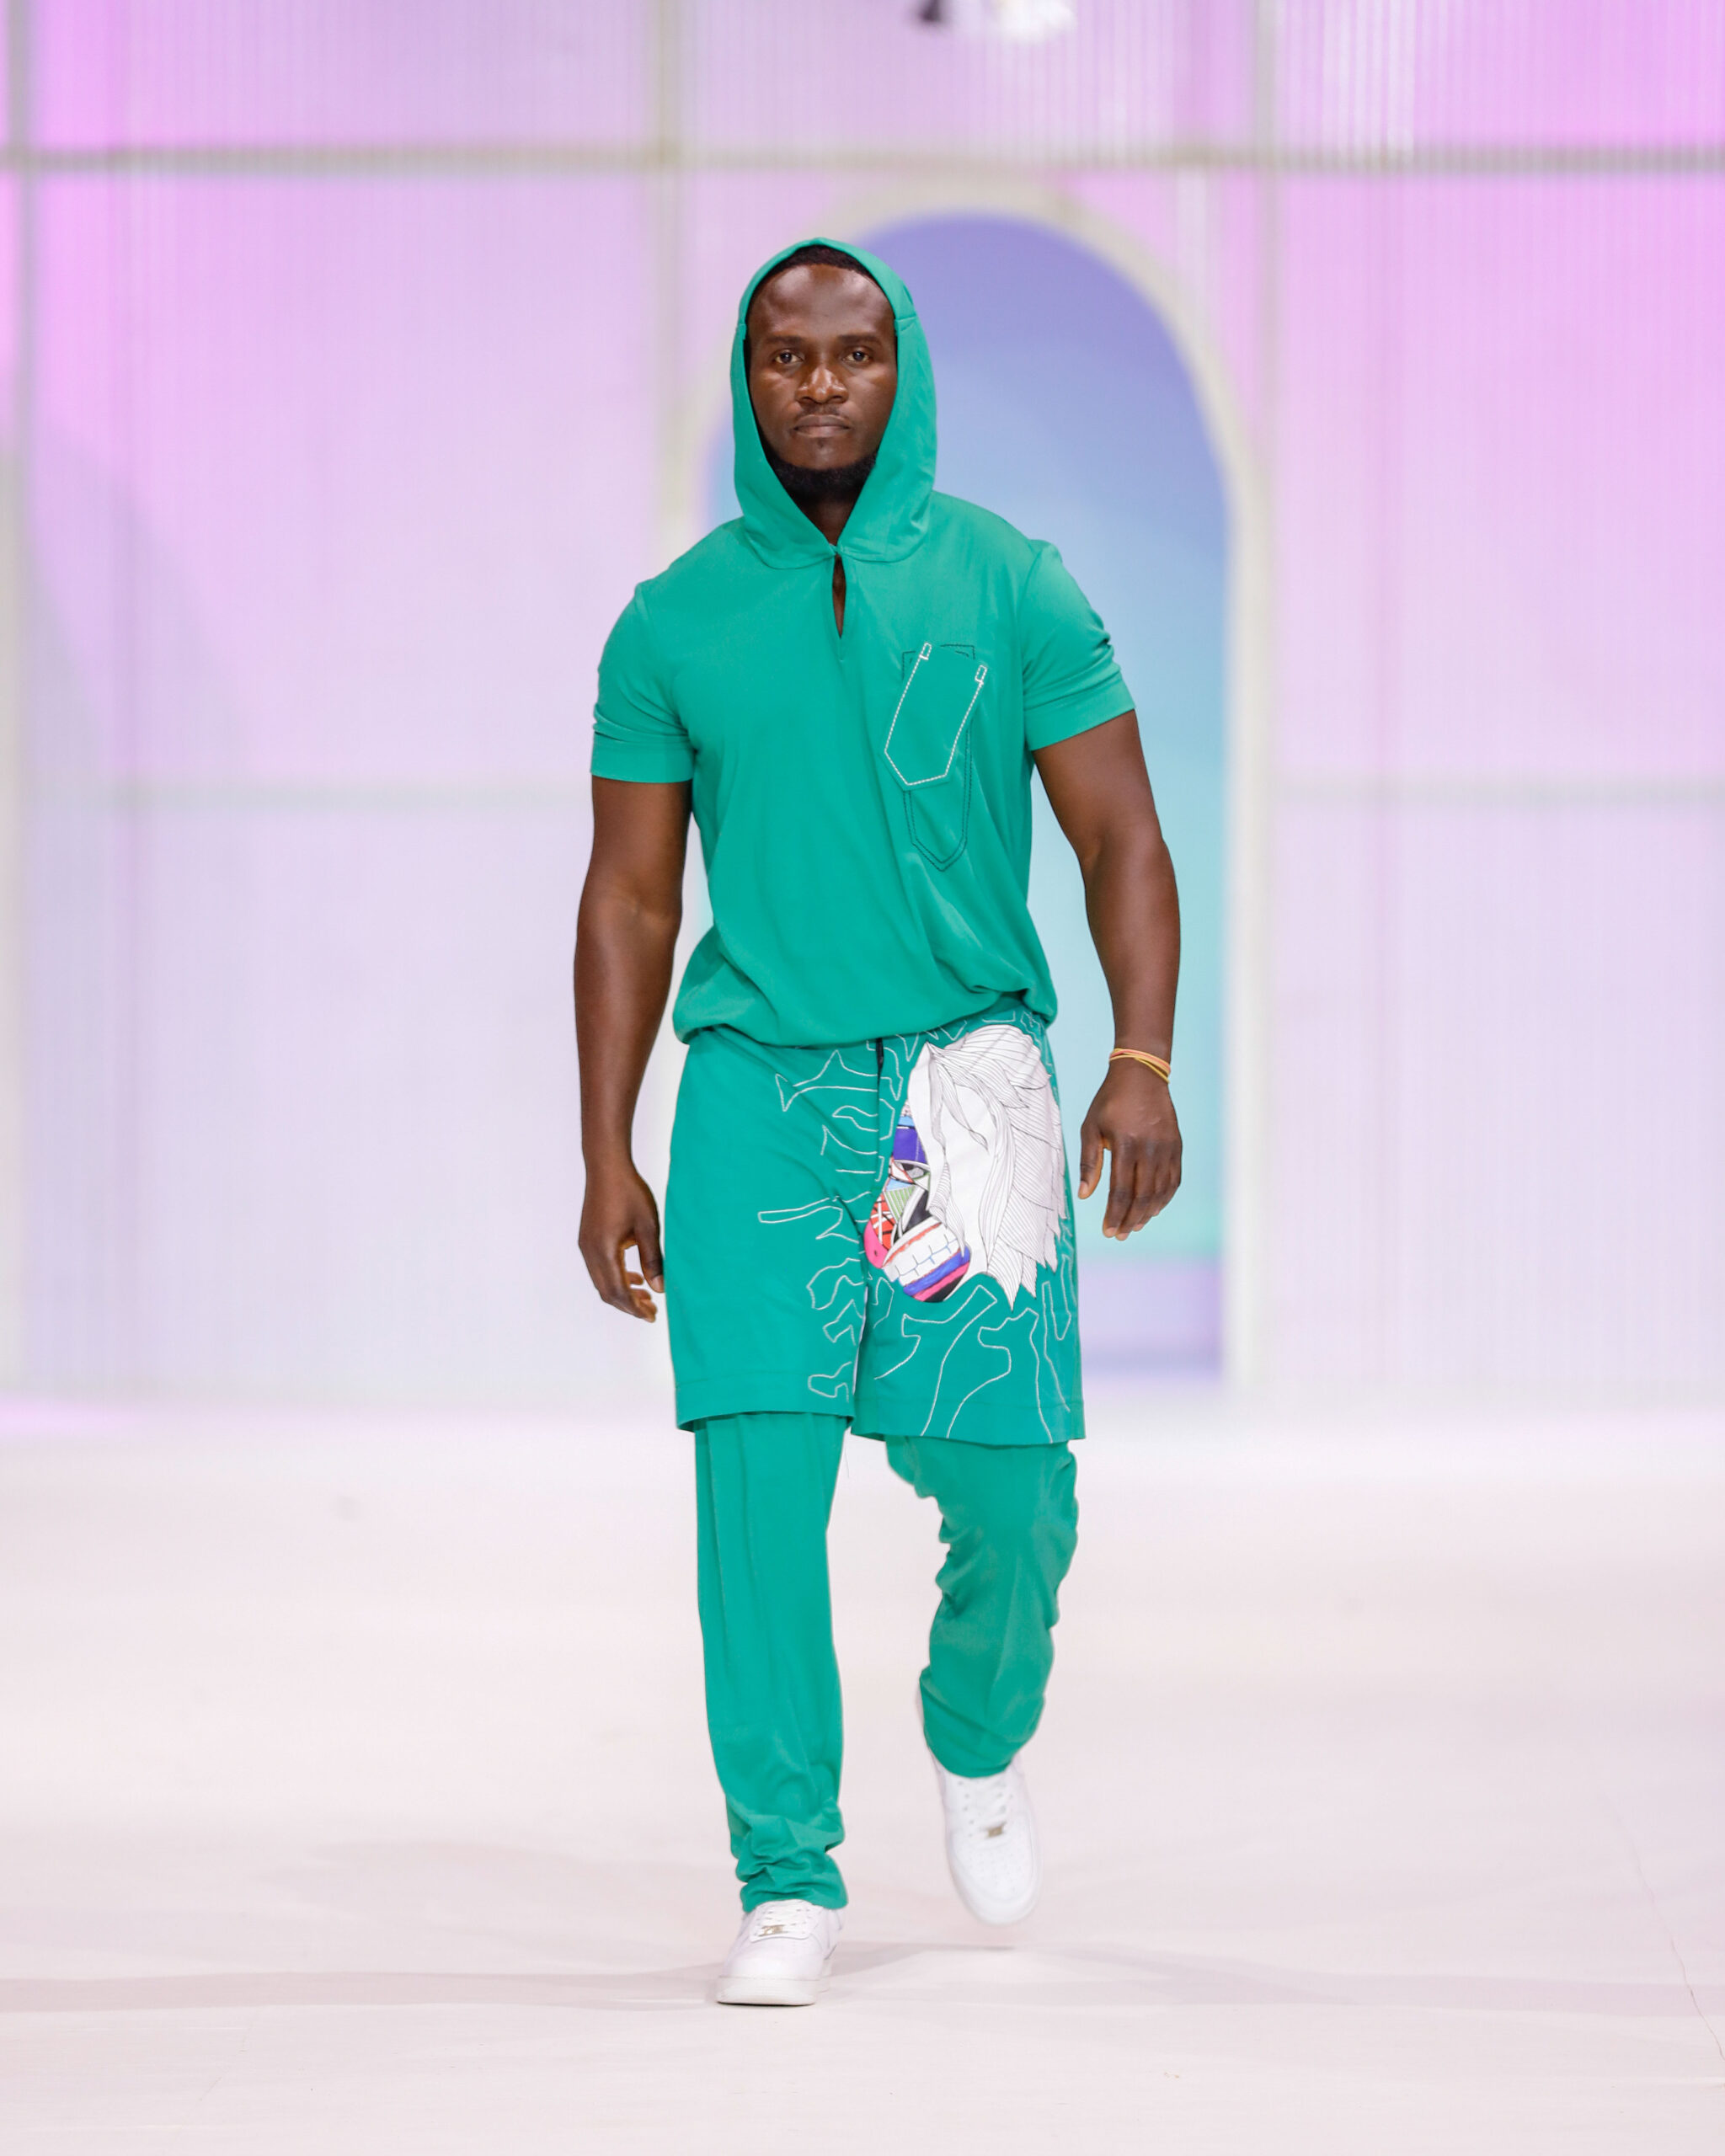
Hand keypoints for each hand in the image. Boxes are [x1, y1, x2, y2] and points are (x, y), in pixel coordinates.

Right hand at [578, 1156, 664, 1319]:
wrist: (607, 1167)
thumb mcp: (648, 1227)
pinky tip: (634, 1276)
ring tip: (646, 1296)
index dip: (635, 1308)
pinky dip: (616, 1278)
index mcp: (604, 1251)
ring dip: (622, 1292)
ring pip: (602, 1282)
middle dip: (628, 1305)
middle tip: (651, 1311)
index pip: (618, 1291)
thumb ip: (653, 1260)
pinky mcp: (587, 1239)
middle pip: (607, 1292)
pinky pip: (599, 1269)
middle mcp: (590, 1252)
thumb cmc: (629, 1193)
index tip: (652, 1316)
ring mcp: (586, 1246)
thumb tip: (659, 1288)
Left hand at [1077, 1062, 1181, 1238]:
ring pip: (1161, 1192)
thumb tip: (1085, 1195)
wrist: (1141, 1075)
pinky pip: (1174, 1180)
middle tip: (1119, 1235)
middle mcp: (1150, 1148)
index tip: (1107, 1230)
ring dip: (1147, 1213)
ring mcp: (1167, 1148)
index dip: (1115, 1214)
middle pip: (1143, 1196)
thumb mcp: (1091, 1127)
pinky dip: (1164, 1198)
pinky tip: (1152, 1208)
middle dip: (1130, 1220)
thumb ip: (1089, 1162)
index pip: (1121, 1190)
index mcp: (1126, 1143)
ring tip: (1134, 1225)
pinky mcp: (1177, 1146)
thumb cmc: (1110, 1101)